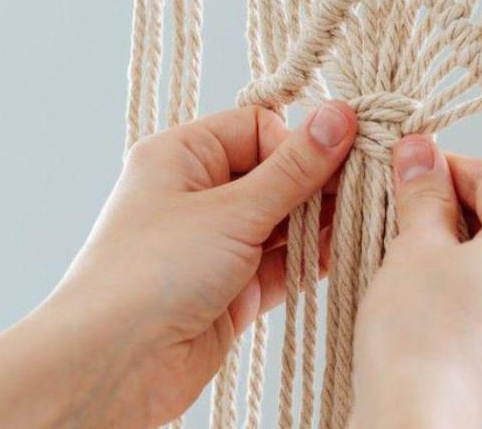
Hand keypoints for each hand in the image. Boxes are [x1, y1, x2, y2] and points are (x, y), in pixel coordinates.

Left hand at [43, 102, 357, 425]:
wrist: (113, 364)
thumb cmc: (152, 272)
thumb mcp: (231, 211)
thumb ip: (293, 169)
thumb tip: (338, 116)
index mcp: (181, 156)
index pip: (256, 128)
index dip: (298, 143)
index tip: (341, 157)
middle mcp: (196, 195)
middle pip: (274, 174)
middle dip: (318, 183)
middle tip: (368, 185)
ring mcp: (214, 245)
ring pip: (282, 222)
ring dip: (320, 223)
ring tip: (366, 217)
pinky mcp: (230, 290)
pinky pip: (281, 265)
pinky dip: (310, 260)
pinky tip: (346, 251)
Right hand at [351, 135, 481, 428]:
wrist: (421, 424)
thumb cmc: (417, 338)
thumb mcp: (414, 248)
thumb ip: (424, 193)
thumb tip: (421, 153)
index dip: (449, 167)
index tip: (413, 167)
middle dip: (463, 209)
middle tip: (411, 210)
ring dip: (476, 249)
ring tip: (423, 256)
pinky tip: (445, 299)